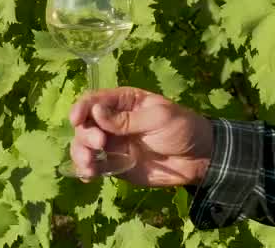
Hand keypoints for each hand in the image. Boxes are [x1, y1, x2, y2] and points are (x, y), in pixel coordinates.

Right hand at [68, 87, 213, 186]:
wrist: (198, 158)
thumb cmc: (182, 128)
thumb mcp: (159, 118)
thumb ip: (128, 119)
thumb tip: (96, 112)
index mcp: (125, 102)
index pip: (96, 100)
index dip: (82, 108)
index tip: (77, 119)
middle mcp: (113, 121)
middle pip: (85, 124)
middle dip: (85, 134)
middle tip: (100, 144)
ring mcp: (113, 144)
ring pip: (84, 145)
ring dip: (80, 153)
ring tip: (90, 165)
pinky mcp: (115, 165)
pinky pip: (94, 166)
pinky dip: (86, 170)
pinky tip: (88, 175)